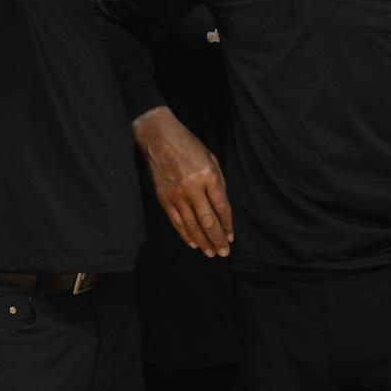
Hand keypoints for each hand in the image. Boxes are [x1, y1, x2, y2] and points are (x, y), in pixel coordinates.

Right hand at [133, 106, 232, 255]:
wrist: (158, 137)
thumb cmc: (188, 145)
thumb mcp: (211, 158)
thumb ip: (217, 183)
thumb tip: (221, 208)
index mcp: (208, 176)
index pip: (221, 207)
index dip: (228, 225)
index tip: (232, 237)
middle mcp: (193, 188)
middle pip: (208, 220)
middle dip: (217, 239)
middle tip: (224, 252)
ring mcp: (176, 194)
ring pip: (191, 225)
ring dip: (203, 241)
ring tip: (211, 253)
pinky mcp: (163, 198)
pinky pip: (176, 221)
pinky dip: (185, 234)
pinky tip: (193, 243)